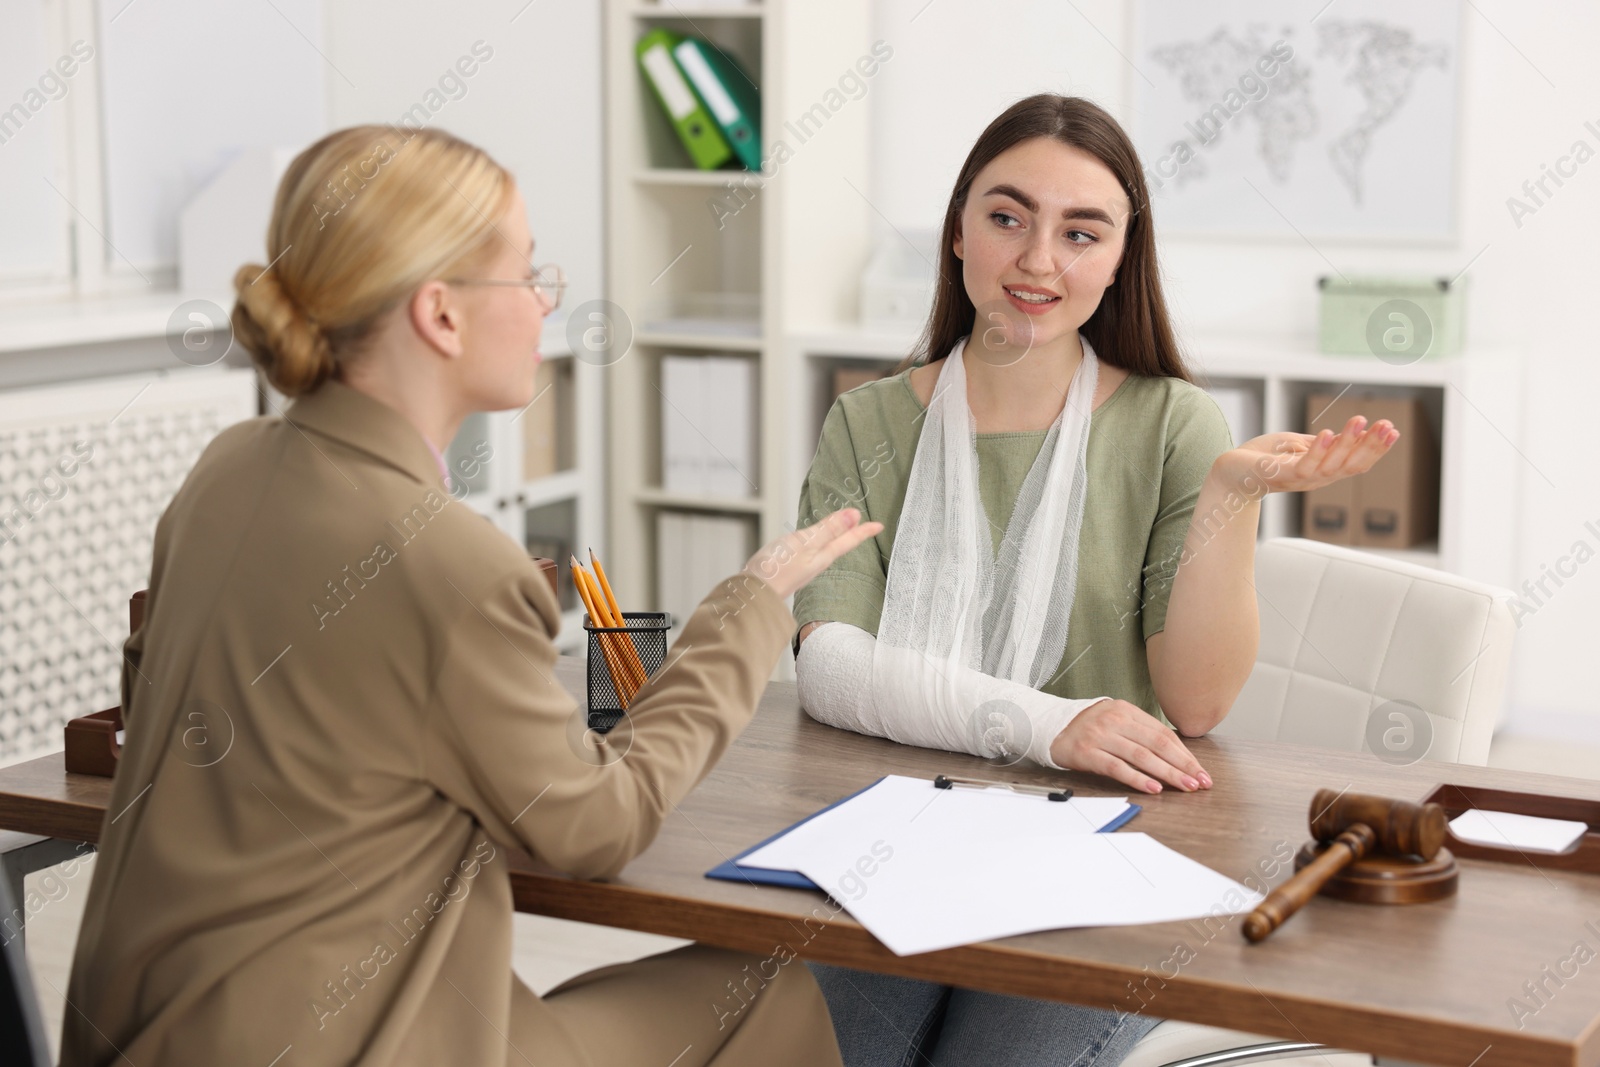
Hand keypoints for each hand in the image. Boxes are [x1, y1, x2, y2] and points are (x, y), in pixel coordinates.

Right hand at [743, 508, 883, 599]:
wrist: (753, 592)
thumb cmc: (777, 568)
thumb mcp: (805, 542)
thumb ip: (829, 528)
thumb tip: (855, 515)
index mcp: (823, 555)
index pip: (848, 540)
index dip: (864, 531)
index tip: (880, 525)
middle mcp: (816, 562)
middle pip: (840, 545)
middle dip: (853, 535)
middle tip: (865, 528)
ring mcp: (803, 566)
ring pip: (826, 549)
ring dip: (837, 539)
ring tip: (843, 533)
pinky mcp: (789, 567)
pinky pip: (811, 552)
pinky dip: (818, 544)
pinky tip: (812, 544)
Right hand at [1048, 699, 1211, 793]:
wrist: (1051, 727)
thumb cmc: (1089, 728)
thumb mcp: (1116, 721)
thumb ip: (1141, 733)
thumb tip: (1177, 757)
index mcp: (1126, 710)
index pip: (1163, 734)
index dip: (1184, 754)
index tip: (1199, 771)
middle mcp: (1114, 719)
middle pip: (1157, 744)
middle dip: (1182, 765)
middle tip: (1199, 782)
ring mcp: (1100, 735)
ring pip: (1141, 756)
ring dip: (1167, 773)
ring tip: (1184, 786)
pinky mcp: (1087, 752)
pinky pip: (1117, 767)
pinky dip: (1137, 778)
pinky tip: (1153, 788)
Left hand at [1216, 416, 1399, 494]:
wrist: (1230, 473)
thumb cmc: (1263, 458)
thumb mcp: (1299, 446)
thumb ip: (1323, 444)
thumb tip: (1352, 433)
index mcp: (1323, 471)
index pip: (1356, 463)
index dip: (1376, 449)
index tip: (1393, 430)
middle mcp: (1315, 480)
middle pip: (1350, 466)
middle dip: (1370, 446)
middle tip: (1388, 426)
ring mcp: (1298, 480)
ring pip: (1331, 466)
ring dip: (1347, 443)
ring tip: (1359, 421)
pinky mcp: (1279, 476)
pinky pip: (1303, 466)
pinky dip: (1316, 451)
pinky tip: (1326, 434)